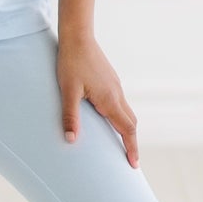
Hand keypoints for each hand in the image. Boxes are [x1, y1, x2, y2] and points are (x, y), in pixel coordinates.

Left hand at [57, 33, 139, 166]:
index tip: (134, 165)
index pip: (127, 129)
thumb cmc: (71, 62)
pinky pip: (119, 103)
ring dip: (126, 129)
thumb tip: (71, 140)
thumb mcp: (68, 91)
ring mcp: (115, 86)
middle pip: (131, 122)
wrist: (77, 36)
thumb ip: (70, 117)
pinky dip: (120, 116)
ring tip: (120, 143)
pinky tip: (107, 119)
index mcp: (109, 99)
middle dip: (132, 142)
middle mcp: (116, 93)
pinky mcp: (110, 80)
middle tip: (129, 159)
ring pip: (126, 112)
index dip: (131, 148)